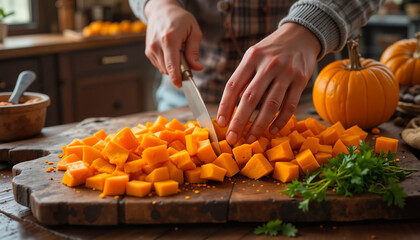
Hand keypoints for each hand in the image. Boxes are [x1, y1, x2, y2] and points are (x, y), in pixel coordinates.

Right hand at [144, 0, 202, 87]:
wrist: (161, 10)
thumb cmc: (180, 19)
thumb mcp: (193, 31)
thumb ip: (194, 51)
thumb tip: (197, 67)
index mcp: (169, 39)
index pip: (172, 64)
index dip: (176, 77)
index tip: (180, 84)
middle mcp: (157, 45)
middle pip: (168, 69)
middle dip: (179, 71)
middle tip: (187, 61)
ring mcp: (150, 49)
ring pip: (163, 69)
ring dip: (173, 67)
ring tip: (178, 52)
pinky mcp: (148, 52)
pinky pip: (159, 65)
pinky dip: (167, 63)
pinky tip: (170, 52)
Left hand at [217, 23, 320, 144]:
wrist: (301, 35)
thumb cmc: (272, 51)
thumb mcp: (254, 56)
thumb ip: (244, 77)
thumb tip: (231, 107)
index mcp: (252, 58)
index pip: (233, 85)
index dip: (225, 106)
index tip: (221, 123)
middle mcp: (269, 64)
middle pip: (250, 98)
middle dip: (239, 121)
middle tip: (232, 138)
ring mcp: (286, 72)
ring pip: (270, 105)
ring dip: (259, 125)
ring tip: (251, 138)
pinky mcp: (301, 80)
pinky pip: (289, 106)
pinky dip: (280, 121)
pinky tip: (271, 130)